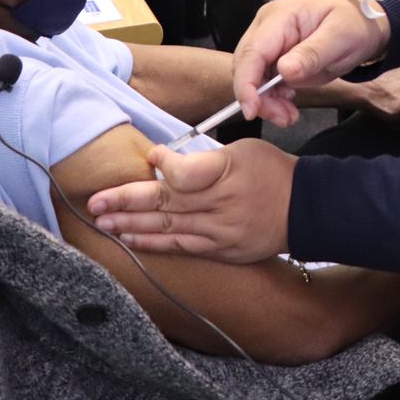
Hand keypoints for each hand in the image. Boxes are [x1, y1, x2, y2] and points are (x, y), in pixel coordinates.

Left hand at [87, 139, 294, 261]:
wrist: (305, 208)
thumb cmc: (272, 171)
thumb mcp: (243, 150)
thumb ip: (203, 159)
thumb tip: (163, 163)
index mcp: (227, 172)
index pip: (184, 173)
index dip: (162, 165)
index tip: (149, 156)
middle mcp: (220, 205)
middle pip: (166, 203)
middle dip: (126, 202)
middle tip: (94, 203)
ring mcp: (219, 231)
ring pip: (168, 228)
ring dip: (132, 225)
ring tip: (104, 223)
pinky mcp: (221, 250)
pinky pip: (182, 247)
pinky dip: (155, 243)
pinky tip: (132, 238)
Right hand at [231, 0, 390, 127]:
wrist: (363, 25)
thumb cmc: (353, 23)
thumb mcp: (340, 36)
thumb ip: (313, 53)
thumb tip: (284, 71)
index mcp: (280, 17)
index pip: (253, 51)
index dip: (246, 82)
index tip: (252, 109)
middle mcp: (267, 29)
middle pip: (246, 67)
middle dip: (258, 98)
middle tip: (283, 117)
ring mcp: (270, 45)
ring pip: (252, 79)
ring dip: (266, 103)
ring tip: (289, 116)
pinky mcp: (276, 60)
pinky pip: (264, 84)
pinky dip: (273, 101)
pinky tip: (289, 107)